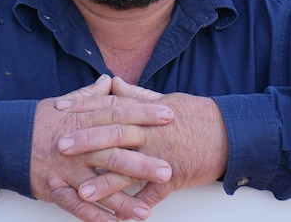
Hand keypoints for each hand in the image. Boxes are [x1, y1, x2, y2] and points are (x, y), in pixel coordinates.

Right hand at [30, 75, 174, 221]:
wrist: (2, 139)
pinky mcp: (54, 188)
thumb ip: (91, 95)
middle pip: (113, 152)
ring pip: (98, 184)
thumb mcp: (65, 103)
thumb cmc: (38, 121)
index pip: (119, 114)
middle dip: (141, 162)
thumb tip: (110, 81)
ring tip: (145, 209)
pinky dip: (95, 216)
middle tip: (168, 169)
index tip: (169, 115)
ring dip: (122, 199)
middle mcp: (77, 145)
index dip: (144, 114)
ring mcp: (66, 168)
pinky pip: (76, 206)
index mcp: (82, 120)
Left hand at [56, 77, 228, 210]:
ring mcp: (161, 158)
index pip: (109, 107)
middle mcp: (151, 134)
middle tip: (61, 146)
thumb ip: (135, 94)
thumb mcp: (165, 99)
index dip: (83, 107)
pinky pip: (153, 196)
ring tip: (82, 192)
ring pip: (129, 171)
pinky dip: (138, 207)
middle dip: (86, 142)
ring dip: (105, 183)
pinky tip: (120, 218)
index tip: (61, 110)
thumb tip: (112, 83)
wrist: (230, 134)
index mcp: (146, 114)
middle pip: (113, 136)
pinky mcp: (174, 178)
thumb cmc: (197, 115)